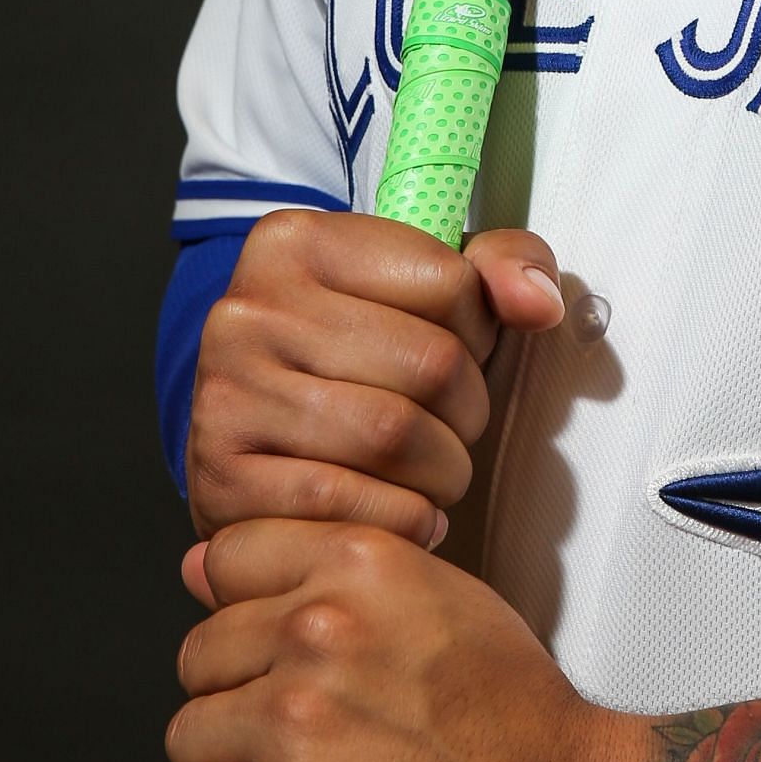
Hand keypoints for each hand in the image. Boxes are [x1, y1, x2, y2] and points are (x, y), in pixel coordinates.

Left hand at [166, 519, 643, 761]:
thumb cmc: (519, 720)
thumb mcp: (443, 599)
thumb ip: (336, 576)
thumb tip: (206, 568)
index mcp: (360, 565)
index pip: (225, 558)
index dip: (242, 609)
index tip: (268, 645)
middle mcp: (321, 631)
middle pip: (199, 654)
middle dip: (235, 695)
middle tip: (295, 730)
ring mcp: (300, 721)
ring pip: (187, 735)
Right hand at [185, 211, 587, 544]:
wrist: (255, 438)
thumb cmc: (357, 354)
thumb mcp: (426, 286)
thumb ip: (503, 266)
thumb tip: (540, 303)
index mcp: (297, 241)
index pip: (451, 283)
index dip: (480, 333)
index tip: (455, 352)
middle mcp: (246, 308)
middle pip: (430, 364)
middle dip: (468, 412)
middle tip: (452, 429)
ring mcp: (223, 393)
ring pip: (394, 436)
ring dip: (442, 472)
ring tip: (432, 473)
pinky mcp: (219, 477)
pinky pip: (347, 504)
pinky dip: (402, 521)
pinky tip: (406, 514)